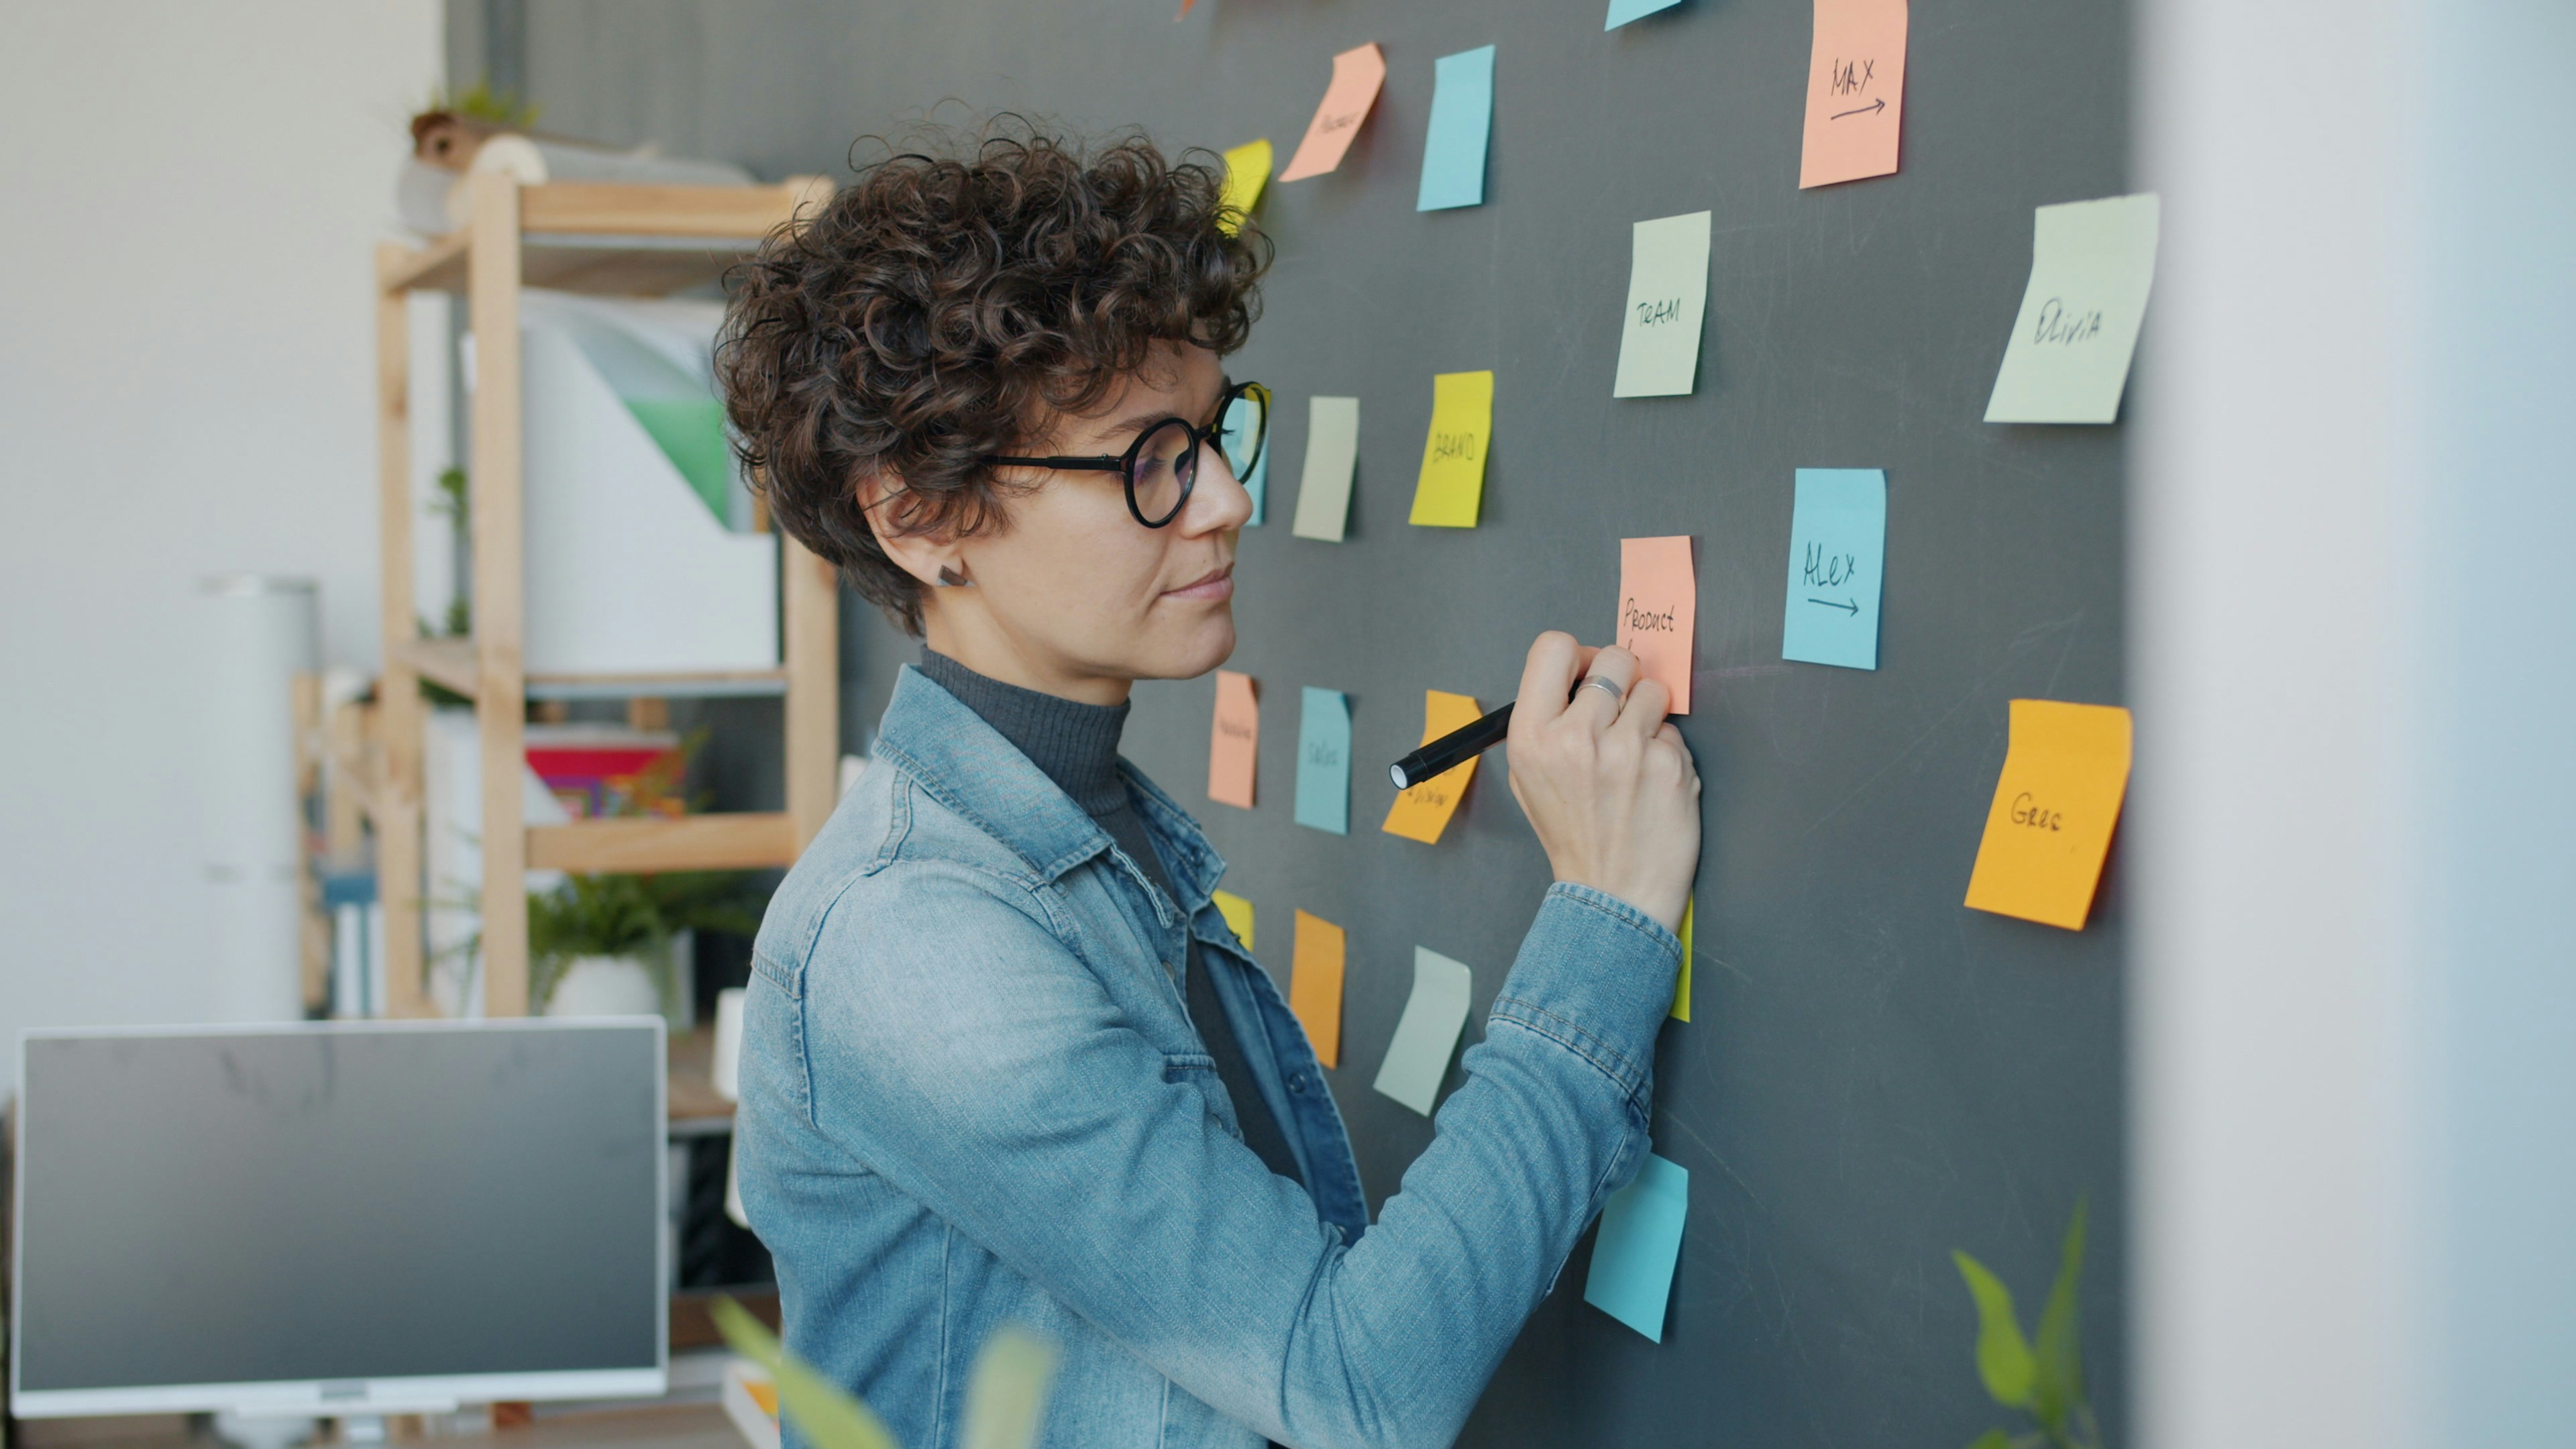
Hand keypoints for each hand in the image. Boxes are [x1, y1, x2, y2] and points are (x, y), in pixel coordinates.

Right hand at [1503, 632, 1701, 932]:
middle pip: (1612, 658)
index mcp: (1532, 736)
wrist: (1613, 895)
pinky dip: (1668, 750)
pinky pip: (1674, 730)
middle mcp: (1575, 737)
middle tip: (1620, 712)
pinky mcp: (1668, 764)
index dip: (1577, 656)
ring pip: (1652, 689)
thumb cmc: (1574, 836)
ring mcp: (1626, 749)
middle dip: (1621, 679)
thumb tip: (1581, 676)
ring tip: (1636, 751)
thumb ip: (1546, 722)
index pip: (1553, 647)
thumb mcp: (1529, 778)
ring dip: (1649, 714)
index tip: (1588, 677)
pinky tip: (1653, 780)